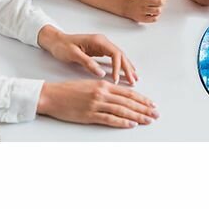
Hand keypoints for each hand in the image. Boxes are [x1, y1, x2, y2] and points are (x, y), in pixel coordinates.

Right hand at [37, 79, 158, 128]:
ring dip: (137, 116)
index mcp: (103, 84)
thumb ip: (105, 89)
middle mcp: (102, 93)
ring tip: (148, 120)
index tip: (152, 104)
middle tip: (156, 114)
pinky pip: (109, 119)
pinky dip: (122, 122)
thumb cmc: (69, 90)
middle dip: (144, 108)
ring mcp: (96, 104)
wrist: (52, 95)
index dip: (142, 99)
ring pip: (122, 110)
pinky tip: (131, 124)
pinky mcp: (89, 115)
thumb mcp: (90, 84)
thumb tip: (121, 96)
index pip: (128, 93)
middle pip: (128, 102)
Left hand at [38, 25, 137, 83]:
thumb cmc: (62, 46)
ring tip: (134, 78)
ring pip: (119, 57)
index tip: (117, 80)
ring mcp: (102, 46)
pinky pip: (114, 58)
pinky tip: (126, 71)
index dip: (118, 67)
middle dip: (128, 68)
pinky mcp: (100, 50)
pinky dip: (121, 65)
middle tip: (133, 81)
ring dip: (127, 67)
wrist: (55, 40)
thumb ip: (87, 63)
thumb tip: (101, 73)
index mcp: (98, 41)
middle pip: (121, 55)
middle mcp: (103, 42)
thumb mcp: (73, 54)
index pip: (115, 54)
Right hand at [124, 0, 168, 22]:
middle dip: (163, 2)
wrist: (128, 6)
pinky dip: (156, 16)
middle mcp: (143, 1)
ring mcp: (142, 10)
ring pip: (158, 11)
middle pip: (160, 2)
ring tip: (156, 7)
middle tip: (160, 1)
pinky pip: (154, 19)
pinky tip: (153, 13)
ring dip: (159, 9)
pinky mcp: (142, 18)